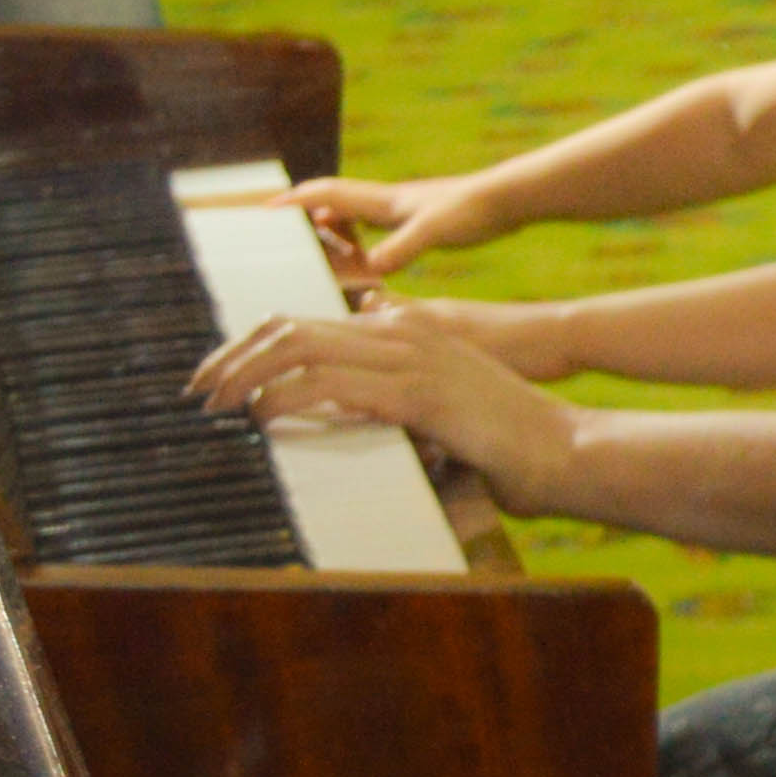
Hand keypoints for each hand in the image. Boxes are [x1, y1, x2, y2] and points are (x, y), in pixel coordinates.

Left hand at [190, 298, 588, 511]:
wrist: (574, 453)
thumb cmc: (518, 447)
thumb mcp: (451, 414)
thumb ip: (403, 407)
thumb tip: (362, 423)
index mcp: (410, 332)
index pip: (310, 323)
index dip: (255, 345)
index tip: (223, 377)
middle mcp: (405, 332)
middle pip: (291, 326)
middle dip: (234, 356)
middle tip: (201, 389)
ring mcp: (412, 358)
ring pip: (299, 347)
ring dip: (245, 376)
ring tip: (218, 405)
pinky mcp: (418, 393)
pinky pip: (330, 385)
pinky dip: (285, 400)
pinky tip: (262, 418)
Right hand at [276, 171, 514, 282]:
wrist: (511, 199)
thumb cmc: (473, 212)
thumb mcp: (433, 234)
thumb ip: (401, 249)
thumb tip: (370, 269)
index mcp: (382, 202)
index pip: (324, 195)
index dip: (291, 203)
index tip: (261, 211)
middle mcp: (389, 201)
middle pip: (333, 200)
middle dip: (304, 212)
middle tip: (280, 230)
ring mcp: (406, 209)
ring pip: (356, 213)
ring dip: (334, 226)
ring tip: (320, 247)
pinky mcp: (424, 219)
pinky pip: (379, 226)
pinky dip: (364, 238)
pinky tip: (370, 256)